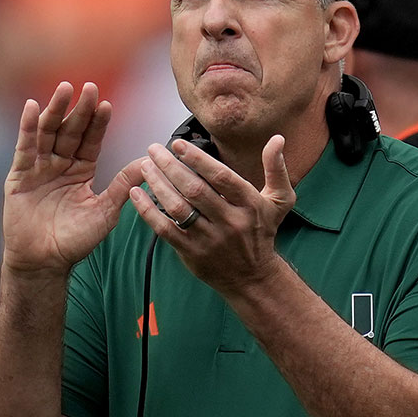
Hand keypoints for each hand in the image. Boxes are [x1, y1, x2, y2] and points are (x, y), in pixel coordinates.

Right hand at [2, 82, 141, 275]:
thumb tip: (149, 164)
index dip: (98, 123)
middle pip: (70, 131)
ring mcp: (38, 169)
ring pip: (48, 133)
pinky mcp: (19, 176)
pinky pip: (24, 148)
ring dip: (55, 111)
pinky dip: (27, 127)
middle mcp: (60, 165)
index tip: (107, 104)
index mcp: (81, 171)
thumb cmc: (75, 240)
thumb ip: (124, 186)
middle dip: (80, 110)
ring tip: (64, 89)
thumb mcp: (106, 211)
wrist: (45, 261)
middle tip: (89, 87)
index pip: (91, 141)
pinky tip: (31, 107)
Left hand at [129, 134, 296, 294]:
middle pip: (195, 190)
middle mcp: (230, 222)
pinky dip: (148, 211)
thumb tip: (277, 139)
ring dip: (158, 185)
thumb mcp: (280, 201)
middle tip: (153, 150)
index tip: (178, 144)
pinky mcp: (192, 253)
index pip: (221, 177)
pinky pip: (165, 229)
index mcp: (250, 205)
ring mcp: (210, 239)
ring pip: (178, 208)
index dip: (198, 159)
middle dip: (170, 167)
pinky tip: (137, 195)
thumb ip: (276, 169)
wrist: (253, 277)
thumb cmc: (262, 232)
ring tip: (145, 167)